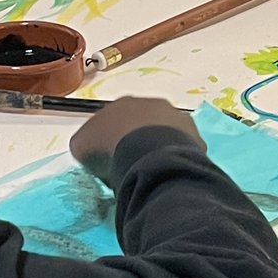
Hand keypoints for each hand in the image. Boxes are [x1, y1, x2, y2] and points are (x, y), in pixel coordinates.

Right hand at [70, 96, 202, 176]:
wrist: (147, 155)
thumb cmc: (110, 148)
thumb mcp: (82, 146)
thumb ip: (86, 143)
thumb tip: (90, 149)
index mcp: (124, 103)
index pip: (118, 120)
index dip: (113, 140)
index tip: (112, 159)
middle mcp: (152, 105)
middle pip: (145, 124)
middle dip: (140, 142)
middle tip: (133, 165)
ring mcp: (177, 118)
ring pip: (168, 135)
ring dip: (161, 150)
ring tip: (153, 172)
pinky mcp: (195, 137)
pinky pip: (184, 151)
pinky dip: (177, 160)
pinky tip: (170, 174)